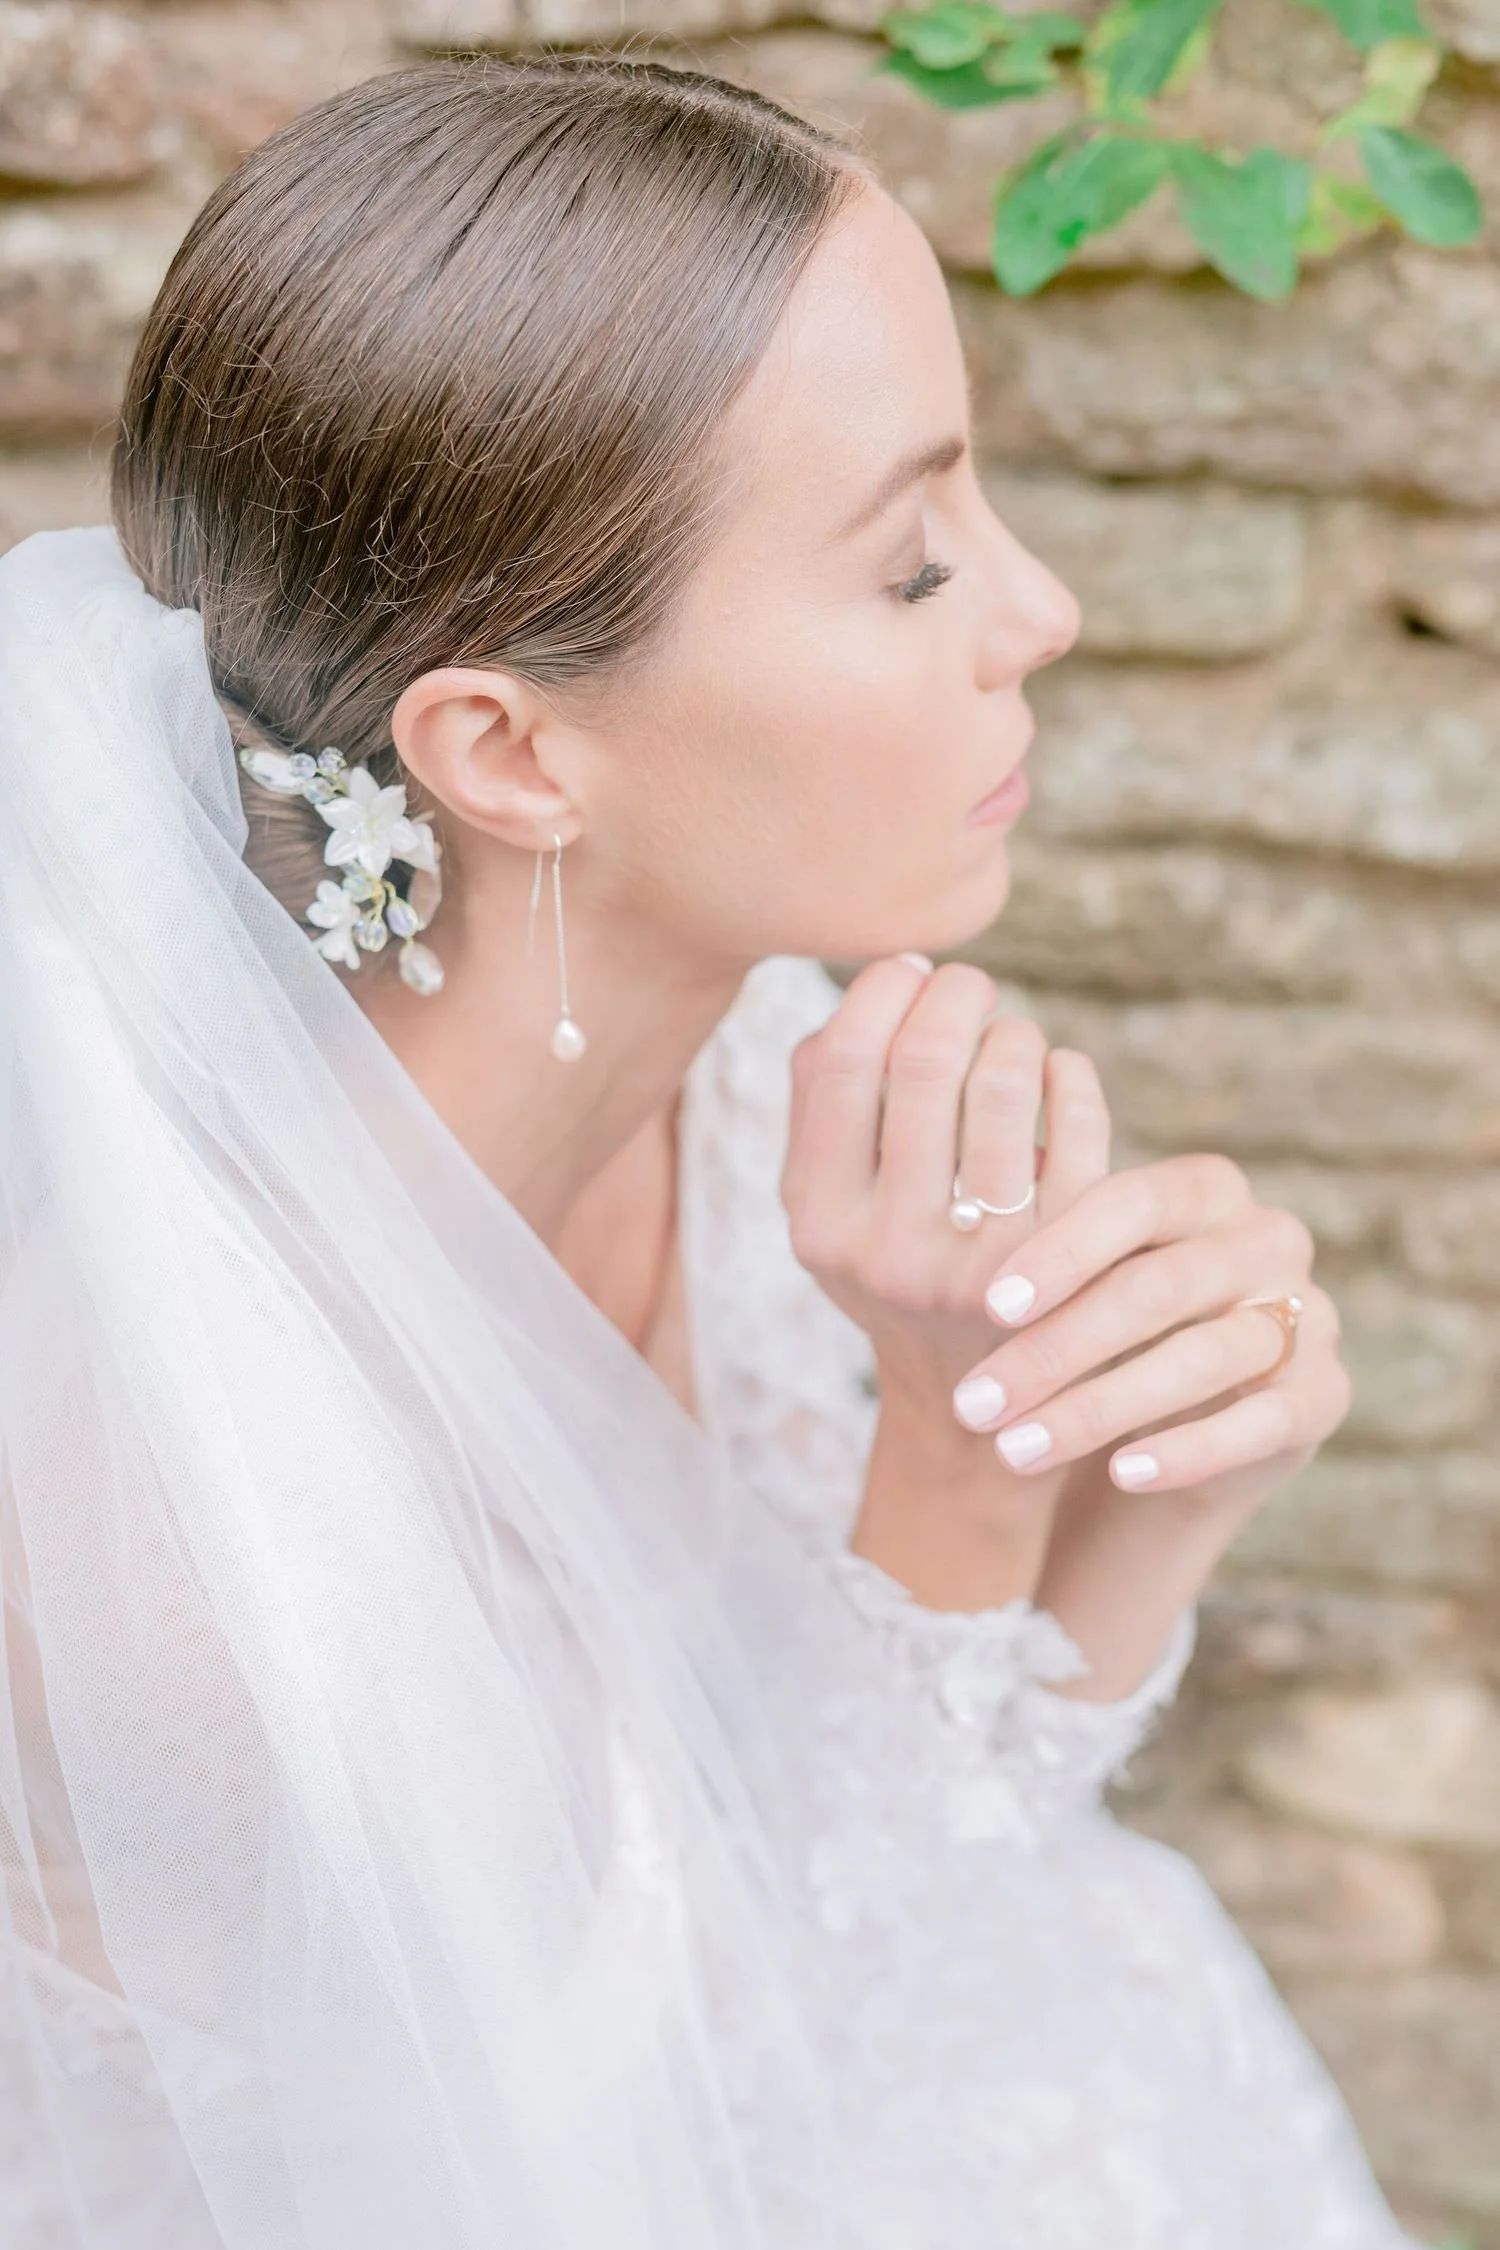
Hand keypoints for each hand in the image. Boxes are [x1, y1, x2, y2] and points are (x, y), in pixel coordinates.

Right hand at [781, 955, 1111, 1450]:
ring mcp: (984, 1262)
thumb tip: (880, 979)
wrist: (980, 1409)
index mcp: (818, 1220)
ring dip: (1015, 1034)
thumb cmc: (899, 1265)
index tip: (907, 970)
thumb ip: (823, 1103)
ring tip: (1012, 1040)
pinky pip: (1081, 1121)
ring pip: (1009, 1082)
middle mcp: (891, 1248)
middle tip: (970, 986)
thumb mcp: (831, 1209)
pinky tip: (1059, 1076)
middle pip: (928, 1060)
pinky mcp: (1069, 1263)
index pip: (841, 1061)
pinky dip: (1071, 1074)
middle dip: (958, 994)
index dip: (881, 990)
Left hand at [956, 1155, 1348, 1517]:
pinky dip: (1187, 1448)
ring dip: (1099, 1409)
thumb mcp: (1074, 1289)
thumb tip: (953, 1245)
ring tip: (1016, 1450)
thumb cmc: (1107, 1333)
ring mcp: (1309, 1316)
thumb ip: (1040, 1261)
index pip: (1134, 1202)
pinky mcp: (1325, 1394)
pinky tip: (1121, 1472)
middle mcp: (1269, 1240)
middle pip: (1161, 1287)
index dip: (1063, 1251)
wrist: (1182, 1425)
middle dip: (1058, 1350)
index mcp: (1206, 1189)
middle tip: (976, 1404)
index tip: (991, 1308)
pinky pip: (1260, 1421)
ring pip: (1204, 1357)